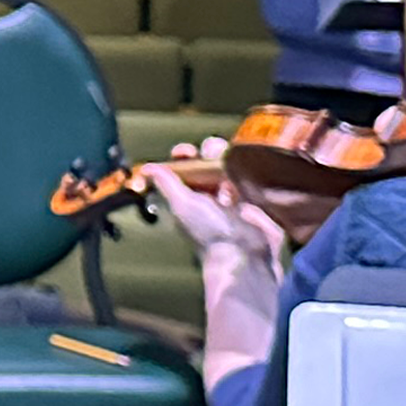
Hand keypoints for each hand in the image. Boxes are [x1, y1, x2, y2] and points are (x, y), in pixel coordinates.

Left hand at [141, 160, 285, 274]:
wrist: (245, 255)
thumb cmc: (210, 234)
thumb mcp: (182, 204)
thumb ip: (166, 184)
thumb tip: (146, 169)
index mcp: (192, 198)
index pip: (187, 169)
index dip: (185, 157)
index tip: (187, 151)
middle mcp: (214, 197)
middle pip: (212, 163)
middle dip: (211, 151)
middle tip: (215, 152)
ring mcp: (238, 199)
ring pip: (235, 168)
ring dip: (234, 158)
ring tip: (234, 159)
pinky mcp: (259, 202)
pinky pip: (257, 178)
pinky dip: (255, 169)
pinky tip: (252, 166)